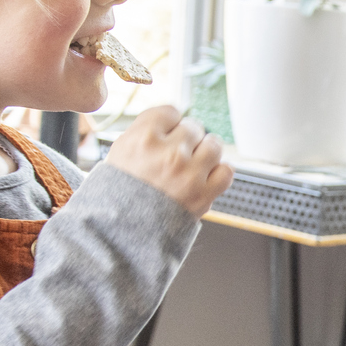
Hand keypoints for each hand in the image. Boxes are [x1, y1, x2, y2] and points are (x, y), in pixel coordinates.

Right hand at [105, 106, 232, 216]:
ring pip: (214, 145)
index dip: (170, 122)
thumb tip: (173, 119)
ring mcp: (188, 174)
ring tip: (194, 164)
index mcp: (143, 138)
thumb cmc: (119, 193)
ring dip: (206, 151)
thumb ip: (146, 131)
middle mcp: (168, 153)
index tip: (167, 133)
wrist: (122, 233)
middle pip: (193, 127)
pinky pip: (226, 171)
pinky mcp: (203, 195)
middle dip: (187, 139)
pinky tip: (205, 177)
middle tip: (176, 155)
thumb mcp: (119, 152)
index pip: (171, 111)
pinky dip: (219, 172)